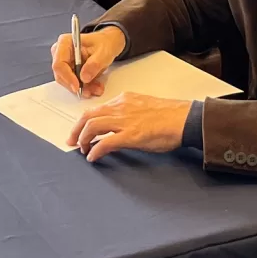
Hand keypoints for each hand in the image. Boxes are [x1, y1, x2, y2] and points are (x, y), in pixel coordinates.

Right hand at [51, 26, 125, 96]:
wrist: (107, 44)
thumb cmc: (104, 43)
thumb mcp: (103, 52)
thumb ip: (94, 64)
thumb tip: (84, 77)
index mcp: (65, 43)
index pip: (59, 64)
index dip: (67, 77)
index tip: (77, 86)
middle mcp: (61, 53)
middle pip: (61, 75)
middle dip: (76, 84)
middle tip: (91, 90)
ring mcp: (64, 63)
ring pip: (67, 81)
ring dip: (82, 88)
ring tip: (97, 87)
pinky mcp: (69, 71)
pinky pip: (73, 83)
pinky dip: (84, 87)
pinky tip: (94, 86)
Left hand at [68, 92, 192, 162]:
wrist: (185, 118)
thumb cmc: (170, 115)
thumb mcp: (143, 107)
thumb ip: (128, 113)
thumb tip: (118, 125)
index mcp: (124, 100)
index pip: (97, 109)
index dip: (85, 120)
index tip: (80, 129)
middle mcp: (120, 108)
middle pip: (88, 116)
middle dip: (76, 129)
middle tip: (72, 141)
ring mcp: (124, 121)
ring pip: (92, 126)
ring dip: (83, 139)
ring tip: (82, 149)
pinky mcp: (130, 135)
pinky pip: (105, 143)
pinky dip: (95, 150)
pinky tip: (92, 157)